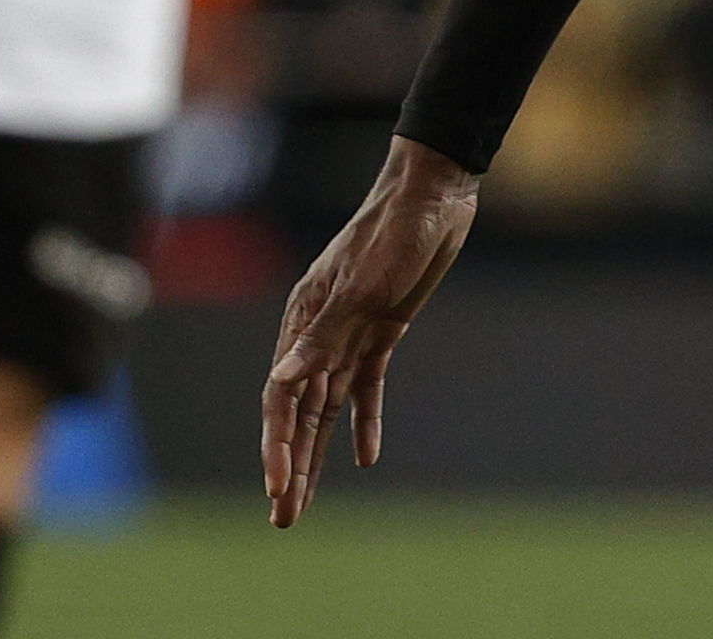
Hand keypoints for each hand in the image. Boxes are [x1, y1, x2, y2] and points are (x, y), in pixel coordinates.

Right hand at [263, 136, 478, 527]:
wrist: (434, 193)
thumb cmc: (393, 231)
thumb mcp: (360, 285)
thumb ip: (322, 335)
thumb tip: (280, 381)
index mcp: (303, 322)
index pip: (282, 398)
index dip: (277, 446)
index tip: (278, 488)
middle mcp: (320, 334)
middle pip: (299, 414)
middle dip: (290, 466)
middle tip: (284, 518)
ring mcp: (352, 333)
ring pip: (328, 407)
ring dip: (318, 454)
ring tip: (306, 501)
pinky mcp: (384, 330)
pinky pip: (368, 387)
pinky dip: (366, 421)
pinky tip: (367, 457)